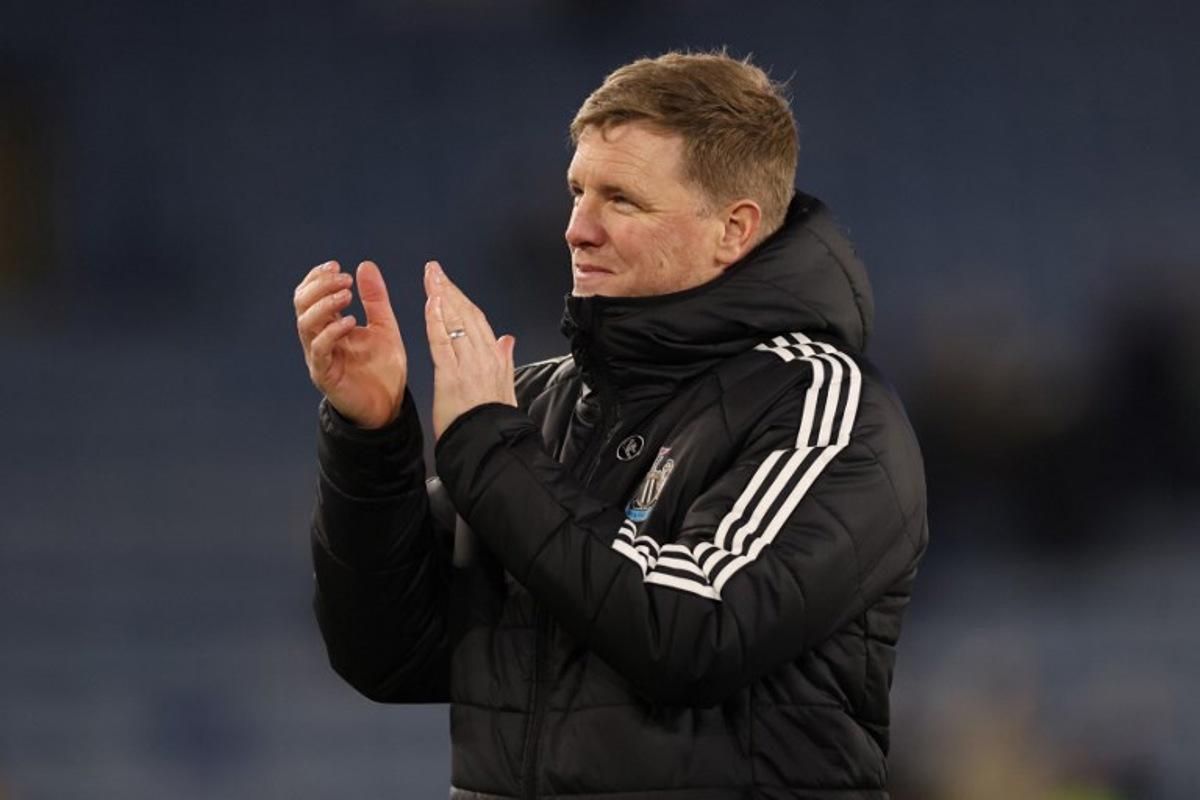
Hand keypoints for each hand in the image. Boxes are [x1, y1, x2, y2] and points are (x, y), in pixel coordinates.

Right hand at [294, 260, 407, 428]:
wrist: (388, 406)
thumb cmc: (383, 369)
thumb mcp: (384, 326)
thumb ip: (375, 298)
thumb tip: (365, 264)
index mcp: (329, 327)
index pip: (309, 295)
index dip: (317, 278)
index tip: (336, 265)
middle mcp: (319, 340)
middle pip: (302, 305)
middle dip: (319, 287)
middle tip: (343, 278)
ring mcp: (319, 357)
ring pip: (306, 324)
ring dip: (324, 304)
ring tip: (346, 295)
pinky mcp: (325, 375)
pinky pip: (320, 350)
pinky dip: (332, 332)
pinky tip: (351, 322)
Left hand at [423, 261, 515, 439]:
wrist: (491, 444)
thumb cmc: (494, 421)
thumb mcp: (506, 387)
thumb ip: (505, 360)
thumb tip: (507, 339)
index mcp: (495, 359)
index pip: (478, 320)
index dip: (462, 299)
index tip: (449, 284)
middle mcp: (484, 357)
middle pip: (466, 315)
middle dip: (449, 289)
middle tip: (434, 270)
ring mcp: (468, 365)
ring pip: (455, 323)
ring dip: (441, 297)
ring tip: (430, 278)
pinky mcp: (452, 376)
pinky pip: (443, 342)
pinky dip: (437, 321)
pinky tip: (432, 303)